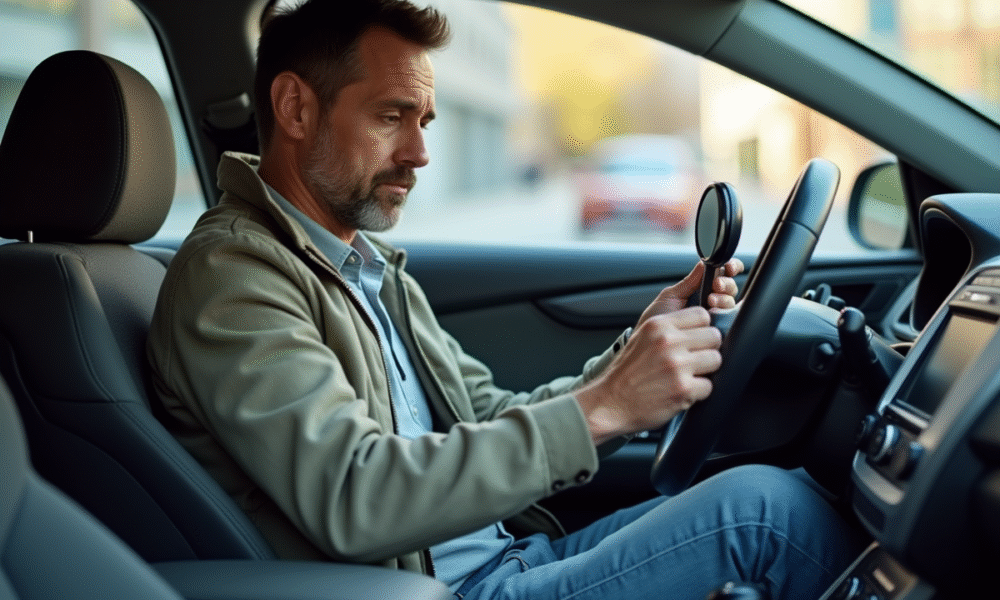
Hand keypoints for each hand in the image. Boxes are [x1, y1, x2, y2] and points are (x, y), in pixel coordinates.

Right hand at [576, 306, 722, 444]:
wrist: (610, 403)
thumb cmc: (629, 371)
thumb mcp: (644, 334)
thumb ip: (670, 321)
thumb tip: (700, 301)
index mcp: (658, 324)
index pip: (702, 314)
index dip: (701, 329)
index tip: (693, 340)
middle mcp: (668, 341)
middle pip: (714, 336)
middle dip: (706, 349)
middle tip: (690, 361)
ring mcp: (677, 365)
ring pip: (716, 360)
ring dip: (705, 371)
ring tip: (686, 376)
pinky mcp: (683, 389)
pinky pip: (709, 386)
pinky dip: (698, 392)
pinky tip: (680, 392)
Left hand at [635, 258, 743, 329]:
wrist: (650, 345)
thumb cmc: (657, 321)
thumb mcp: (670, 297)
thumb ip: (688, 282)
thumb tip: (703, 263)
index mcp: (700, 291)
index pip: (722, 276)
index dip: (729, 268)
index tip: (727, 267)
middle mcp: (711, 304)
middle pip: (730, 289)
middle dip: (726, 284)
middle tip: (716, 286)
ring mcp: (715, 319)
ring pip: (732, 304)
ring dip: (725, 298)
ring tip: (711, 301)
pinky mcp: (717, 334)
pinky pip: (731, 322)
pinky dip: (728, 315)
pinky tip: (717, 313)